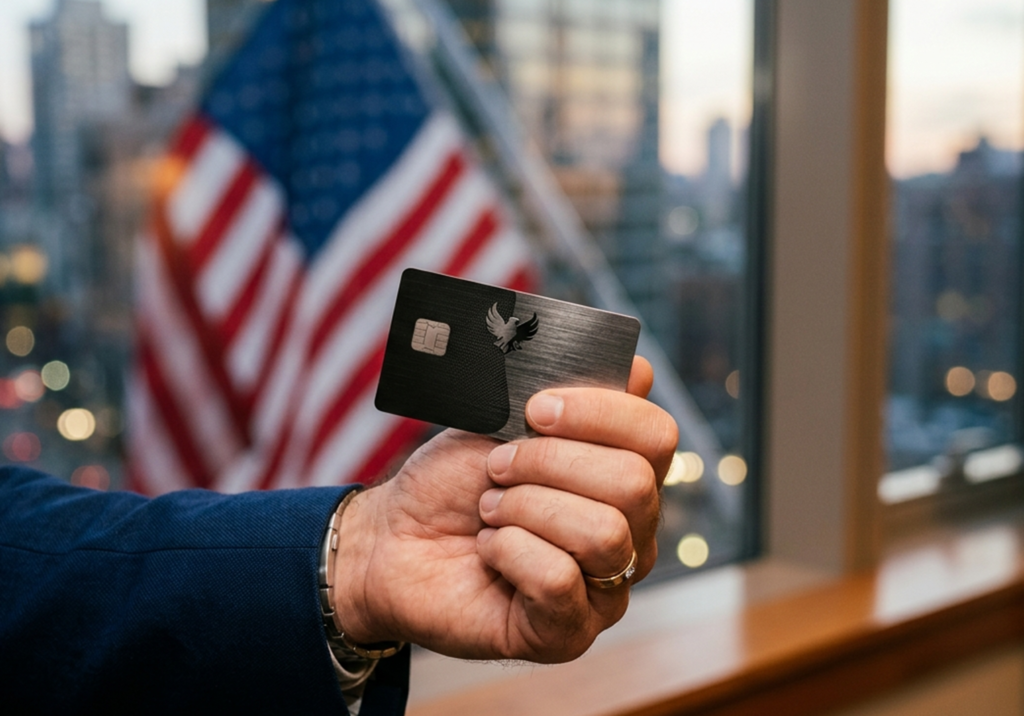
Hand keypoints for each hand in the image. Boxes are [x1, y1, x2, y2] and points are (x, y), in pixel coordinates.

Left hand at [331, 356, 677, 662]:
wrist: (392, 539)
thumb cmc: (453, 481)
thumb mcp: (503, 420)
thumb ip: (567, 392)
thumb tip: (637, 369)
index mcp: (623, 474)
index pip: (656, 435)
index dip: (599, 412)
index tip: (535, 409)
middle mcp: (631, 532)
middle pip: (635, 483)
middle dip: (550, 462)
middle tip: (497, 468)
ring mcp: (605, 588)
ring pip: (604, 533)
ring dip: (527, 507)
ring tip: (489, 510)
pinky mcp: (567, 633)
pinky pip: (559, 581)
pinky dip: (508, 551)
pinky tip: (487, 547)